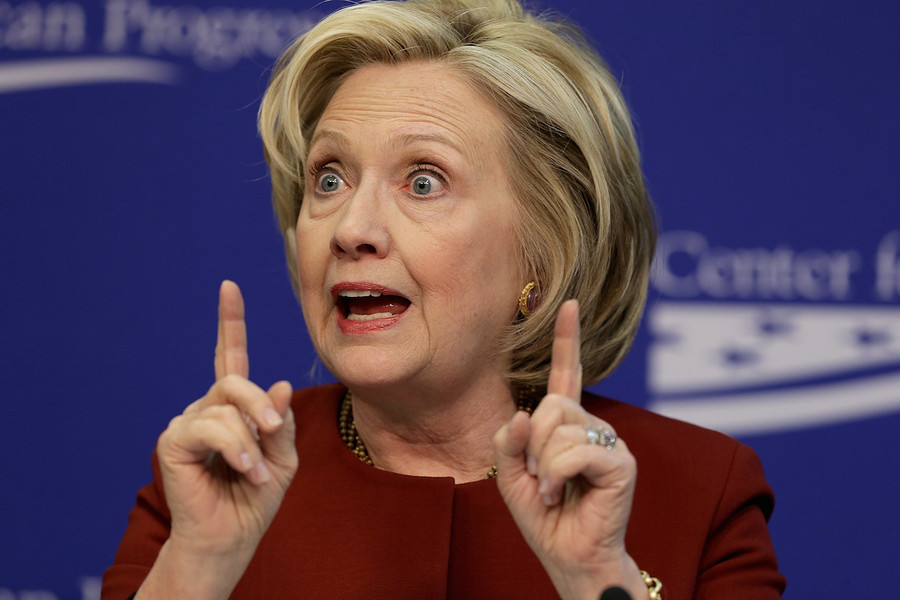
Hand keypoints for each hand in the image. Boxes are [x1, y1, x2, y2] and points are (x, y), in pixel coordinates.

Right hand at [142, 281, 296, 596]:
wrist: (232, 536)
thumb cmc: (256, 497)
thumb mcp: (283, 457)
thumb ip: (281, 422)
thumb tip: (279, 385)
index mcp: (233, 407)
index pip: (231, 357)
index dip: (230, 322)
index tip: (229, 287)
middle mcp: (207, 408)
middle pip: (234, 381)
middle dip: (259, 406)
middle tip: (273, 434)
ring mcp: (187, 423)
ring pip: (225, 405)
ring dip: (250, 440)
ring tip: (256, 470)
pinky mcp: (174, 442)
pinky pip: (211, 428)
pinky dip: (236, 449)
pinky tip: (244, 470)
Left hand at [493, 300, 643, 599]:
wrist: (569, 557)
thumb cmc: (544, 518)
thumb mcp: (511, 477)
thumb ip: (508, 443)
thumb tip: (524, 412)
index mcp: (566, 425)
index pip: (565, 374)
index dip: (566, 340)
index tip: (568, 303)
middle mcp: (591, 426)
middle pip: (551, 404)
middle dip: (533, 444)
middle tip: (540, 477)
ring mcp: (609, 442)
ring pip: (560, 428)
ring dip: (544, 465)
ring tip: (554, 490)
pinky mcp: (621, 462)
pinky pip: (575, 450)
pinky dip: (558, 475)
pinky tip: (564, 495)